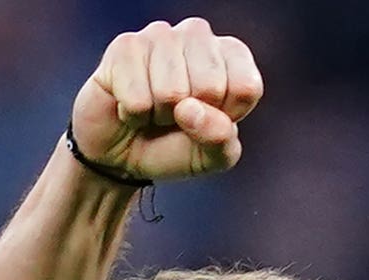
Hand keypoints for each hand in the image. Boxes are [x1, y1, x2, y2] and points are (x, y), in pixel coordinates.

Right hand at [70, 19, 263, 184]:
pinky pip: (137, 98)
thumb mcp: (211, 156)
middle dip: (190, 118)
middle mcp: (198, 35)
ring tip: (153, 109)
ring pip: (170, 92)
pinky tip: (130, 104)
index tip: (209, 120)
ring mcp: (160, 35)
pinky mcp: (125, 46)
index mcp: (231, 55)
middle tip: (176, 117)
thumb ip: (220, 139)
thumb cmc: (173, 146)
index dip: (225, 118)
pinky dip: (133, 115)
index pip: (246, 87)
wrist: (122, 154)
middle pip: (210, 87)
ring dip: (159, 115)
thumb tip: (190, 110)